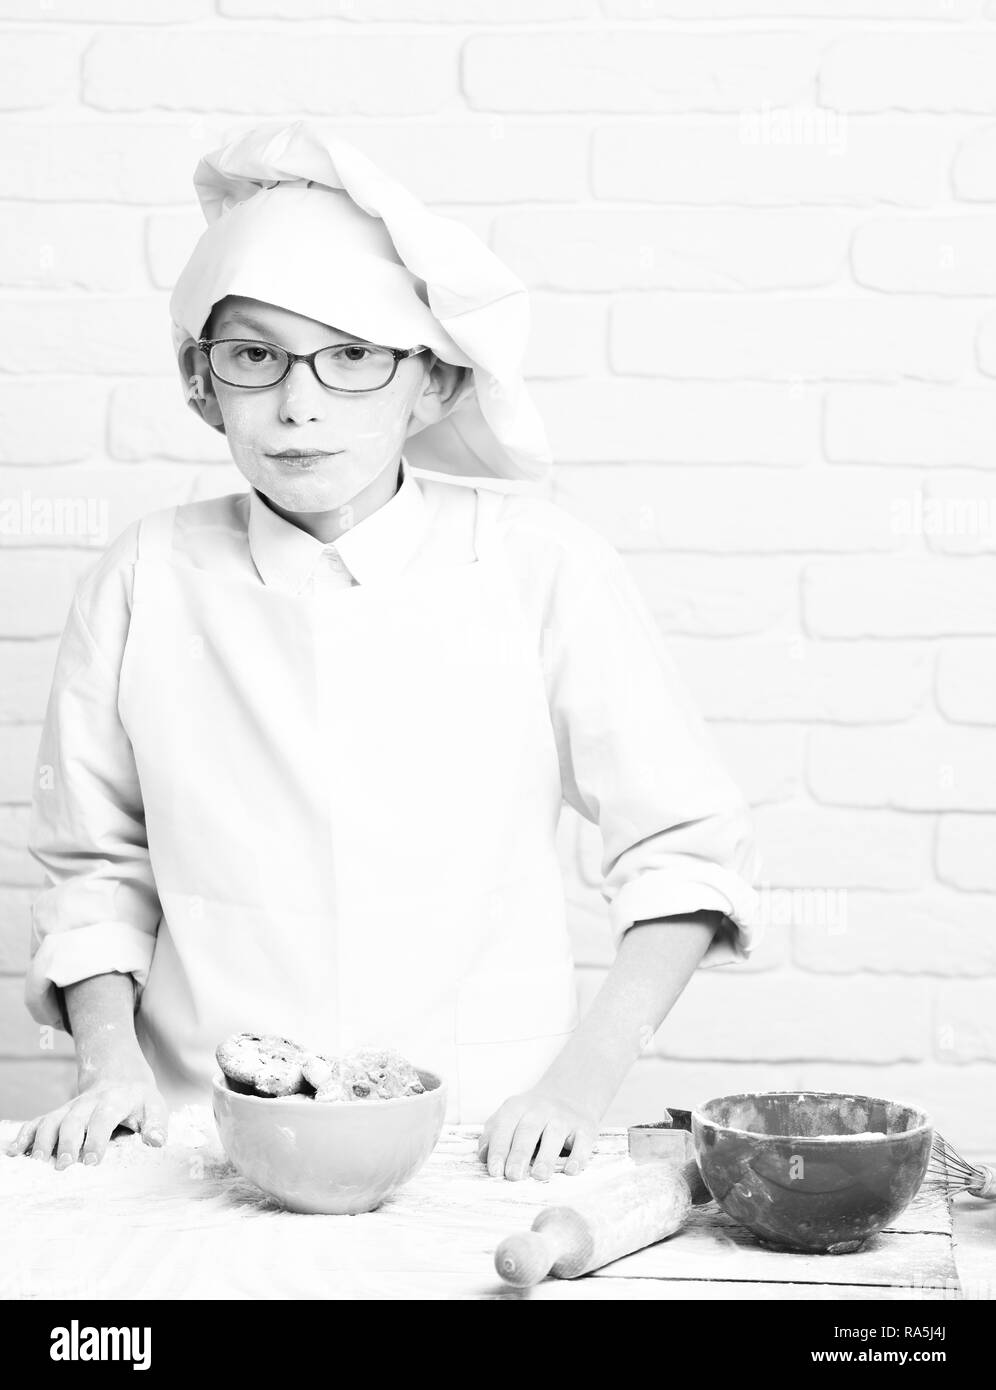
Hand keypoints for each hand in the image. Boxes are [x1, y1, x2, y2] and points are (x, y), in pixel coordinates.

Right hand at [3, 1059, 167, 1168]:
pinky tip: (14, 1151)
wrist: (120, 1079)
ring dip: (43, 1139)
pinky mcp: (59, 1113)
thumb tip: (156, 1142)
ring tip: (38, 1160)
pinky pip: (38, 1121)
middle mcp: (89, 1102)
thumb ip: (157, 1125)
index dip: (97, 1137)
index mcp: (115, 1100)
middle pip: (74, 1120)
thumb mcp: (155, 1107)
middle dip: (67, 1142)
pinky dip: (24, 1135)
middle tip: (64, 1166)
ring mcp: (71, 1107)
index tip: (93, 1160)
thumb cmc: (139, 1102)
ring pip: (52, 1120)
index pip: (104, 1117)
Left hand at [477, 1084, 601, 1181]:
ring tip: (538, 1175)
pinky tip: (569, 1171)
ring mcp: (564, 1117)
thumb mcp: (508, 1119)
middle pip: (528, 1130)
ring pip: (554, 1134)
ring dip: (546, 1156)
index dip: (499, 1149)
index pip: (504, 1127)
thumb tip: (483, 1157)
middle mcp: (541, 1108)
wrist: (569, 1096)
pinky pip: (583, 1142)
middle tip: (513, 1176)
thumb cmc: (531, 1118)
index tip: (495, 1171)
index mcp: (517, 1107)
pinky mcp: (586, 1128)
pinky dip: (577, 1157)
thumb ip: (492, 1136)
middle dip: (519, 1154)